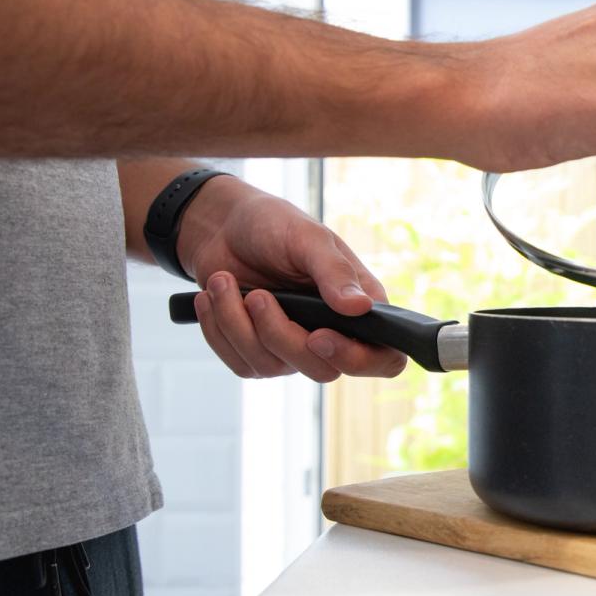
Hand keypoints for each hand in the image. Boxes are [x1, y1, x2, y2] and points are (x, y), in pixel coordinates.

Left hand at [177, 176, 408, 381]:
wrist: (221, 227)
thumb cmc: (273, 225)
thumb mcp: (307, 237)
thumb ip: (334, 272)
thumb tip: (361, 307)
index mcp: (360, 307)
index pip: (384, 357)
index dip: (358, 360)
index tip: (319, 336)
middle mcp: (333, 334)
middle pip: (322, 370)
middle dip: (281, 335)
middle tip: (259, 295)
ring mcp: (293, 348)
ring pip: (272, 365)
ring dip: (238, 323)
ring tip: (223, 281)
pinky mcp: (255, 352)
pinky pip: (240, 363)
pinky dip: (218, 329)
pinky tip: (211, 297)